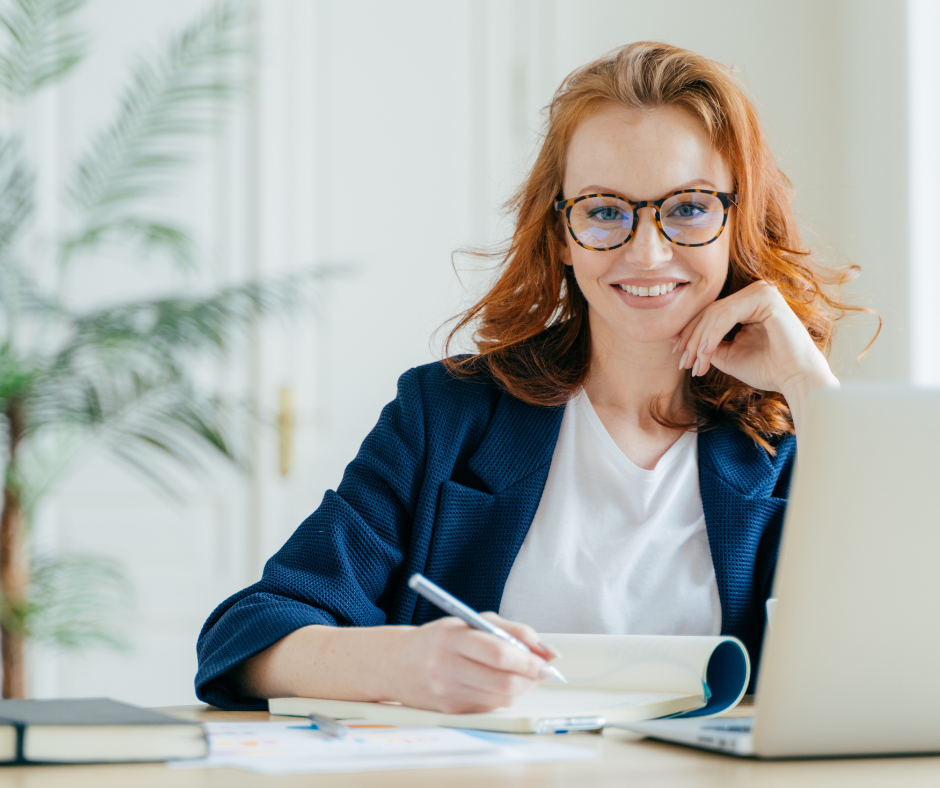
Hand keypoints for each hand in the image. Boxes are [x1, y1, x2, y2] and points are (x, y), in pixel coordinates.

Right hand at [380, 612, 555, 713]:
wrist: (394, 664)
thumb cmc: (438, 639)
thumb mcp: (470, 621)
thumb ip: (511, 631)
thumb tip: (547, 651)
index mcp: (451, 638)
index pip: (498, 653)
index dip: (529, 659)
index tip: (547, 659)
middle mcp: (446, 667)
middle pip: (503, 682)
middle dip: (531, 677)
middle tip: (542, 669)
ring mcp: (447, 694)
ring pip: (501, 698)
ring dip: (521, 687)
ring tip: (521, 674)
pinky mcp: (450, 712)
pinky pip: (490, 707)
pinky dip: (504, 696)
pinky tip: (500, 683)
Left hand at [673, 280, 837, 401]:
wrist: (796, 380)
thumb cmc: (767, 369)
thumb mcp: (729, 355)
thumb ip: (707, 343)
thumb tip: (681, 340)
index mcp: (749, 303)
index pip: (711, 313)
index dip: (690, 333)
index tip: (676, 353)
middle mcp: (756, 292)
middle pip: (710, 312)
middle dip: (691, 338)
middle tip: (681, 361)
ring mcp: (762, 292)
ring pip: (715, 314)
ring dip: (699, 341)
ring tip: (692, 363)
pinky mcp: (766, 298)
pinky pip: (726, 316)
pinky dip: (711, 336)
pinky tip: (703, 353)